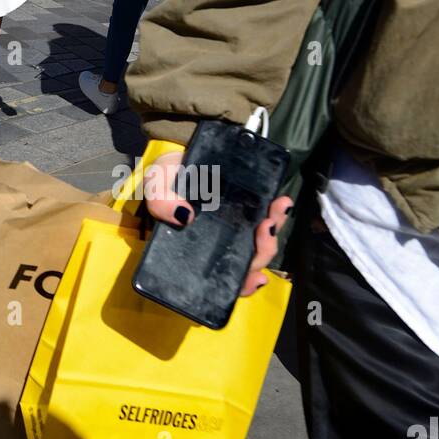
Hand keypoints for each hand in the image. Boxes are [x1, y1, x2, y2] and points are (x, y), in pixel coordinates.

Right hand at [144, 151, 292, 295]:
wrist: (181, 152)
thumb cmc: (167, 177)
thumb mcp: (156, 186)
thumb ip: (160, 203)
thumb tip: (184, 217)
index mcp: (198, 249)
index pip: (222, 279)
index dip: (240, 285)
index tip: (254, 278)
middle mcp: (220, 244)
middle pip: (248, 262)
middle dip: (263, 250)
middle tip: (266, 227)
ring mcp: (236, 227)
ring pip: (261, 242)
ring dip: (274, 230)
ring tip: (278, 209)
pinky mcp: (248, 209)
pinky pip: (266, 220)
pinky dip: (277, 215)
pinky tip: (282, 202)